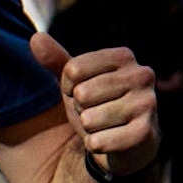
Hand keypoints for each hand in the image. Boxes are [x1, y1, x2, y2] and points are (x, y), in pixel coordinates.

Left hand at [30, 30, 157, 180]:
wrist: (125, 145)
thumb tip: (36, 38)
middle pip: (82, 94)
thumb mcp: (76, 83)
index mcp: (124, 56)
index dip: (70, 87)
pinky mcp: (145, 132)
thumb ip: (57, 61)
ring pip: (89, 119)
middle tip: (97, 112)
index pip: (73, 69)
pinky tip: (108, 141)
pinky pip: (98, 141)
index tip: (83, 93)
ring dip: (89, 128)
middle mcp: (141, 75)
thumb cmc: (98, 106)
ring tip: (104, 126)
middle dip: (81, 109)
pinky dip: (95, 145)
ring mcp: (147, 103)